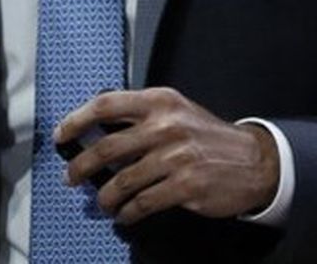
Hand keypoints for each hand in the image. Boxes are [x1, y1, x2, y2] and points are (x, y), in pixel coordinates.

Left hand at [55, 87, 279, 224]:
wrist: (254, 161)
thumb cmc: (209, 137)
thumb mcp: (178, 112)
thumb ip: (143, 116)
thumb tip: (98, 129)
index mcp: (161, 101)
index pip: (106, 104)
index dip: (77, 119)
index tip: (62, 134)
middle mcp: (166, 125)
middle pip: (107, 147)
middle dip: (81, 166)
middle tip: (71, 177)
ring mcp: (176, 156)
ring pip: (122, 181)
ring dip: (105, 196)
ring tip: (102, 202)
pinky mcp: (185, 186)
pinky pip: (143, 203)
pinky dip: (128, 212)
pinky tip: (125, 215)